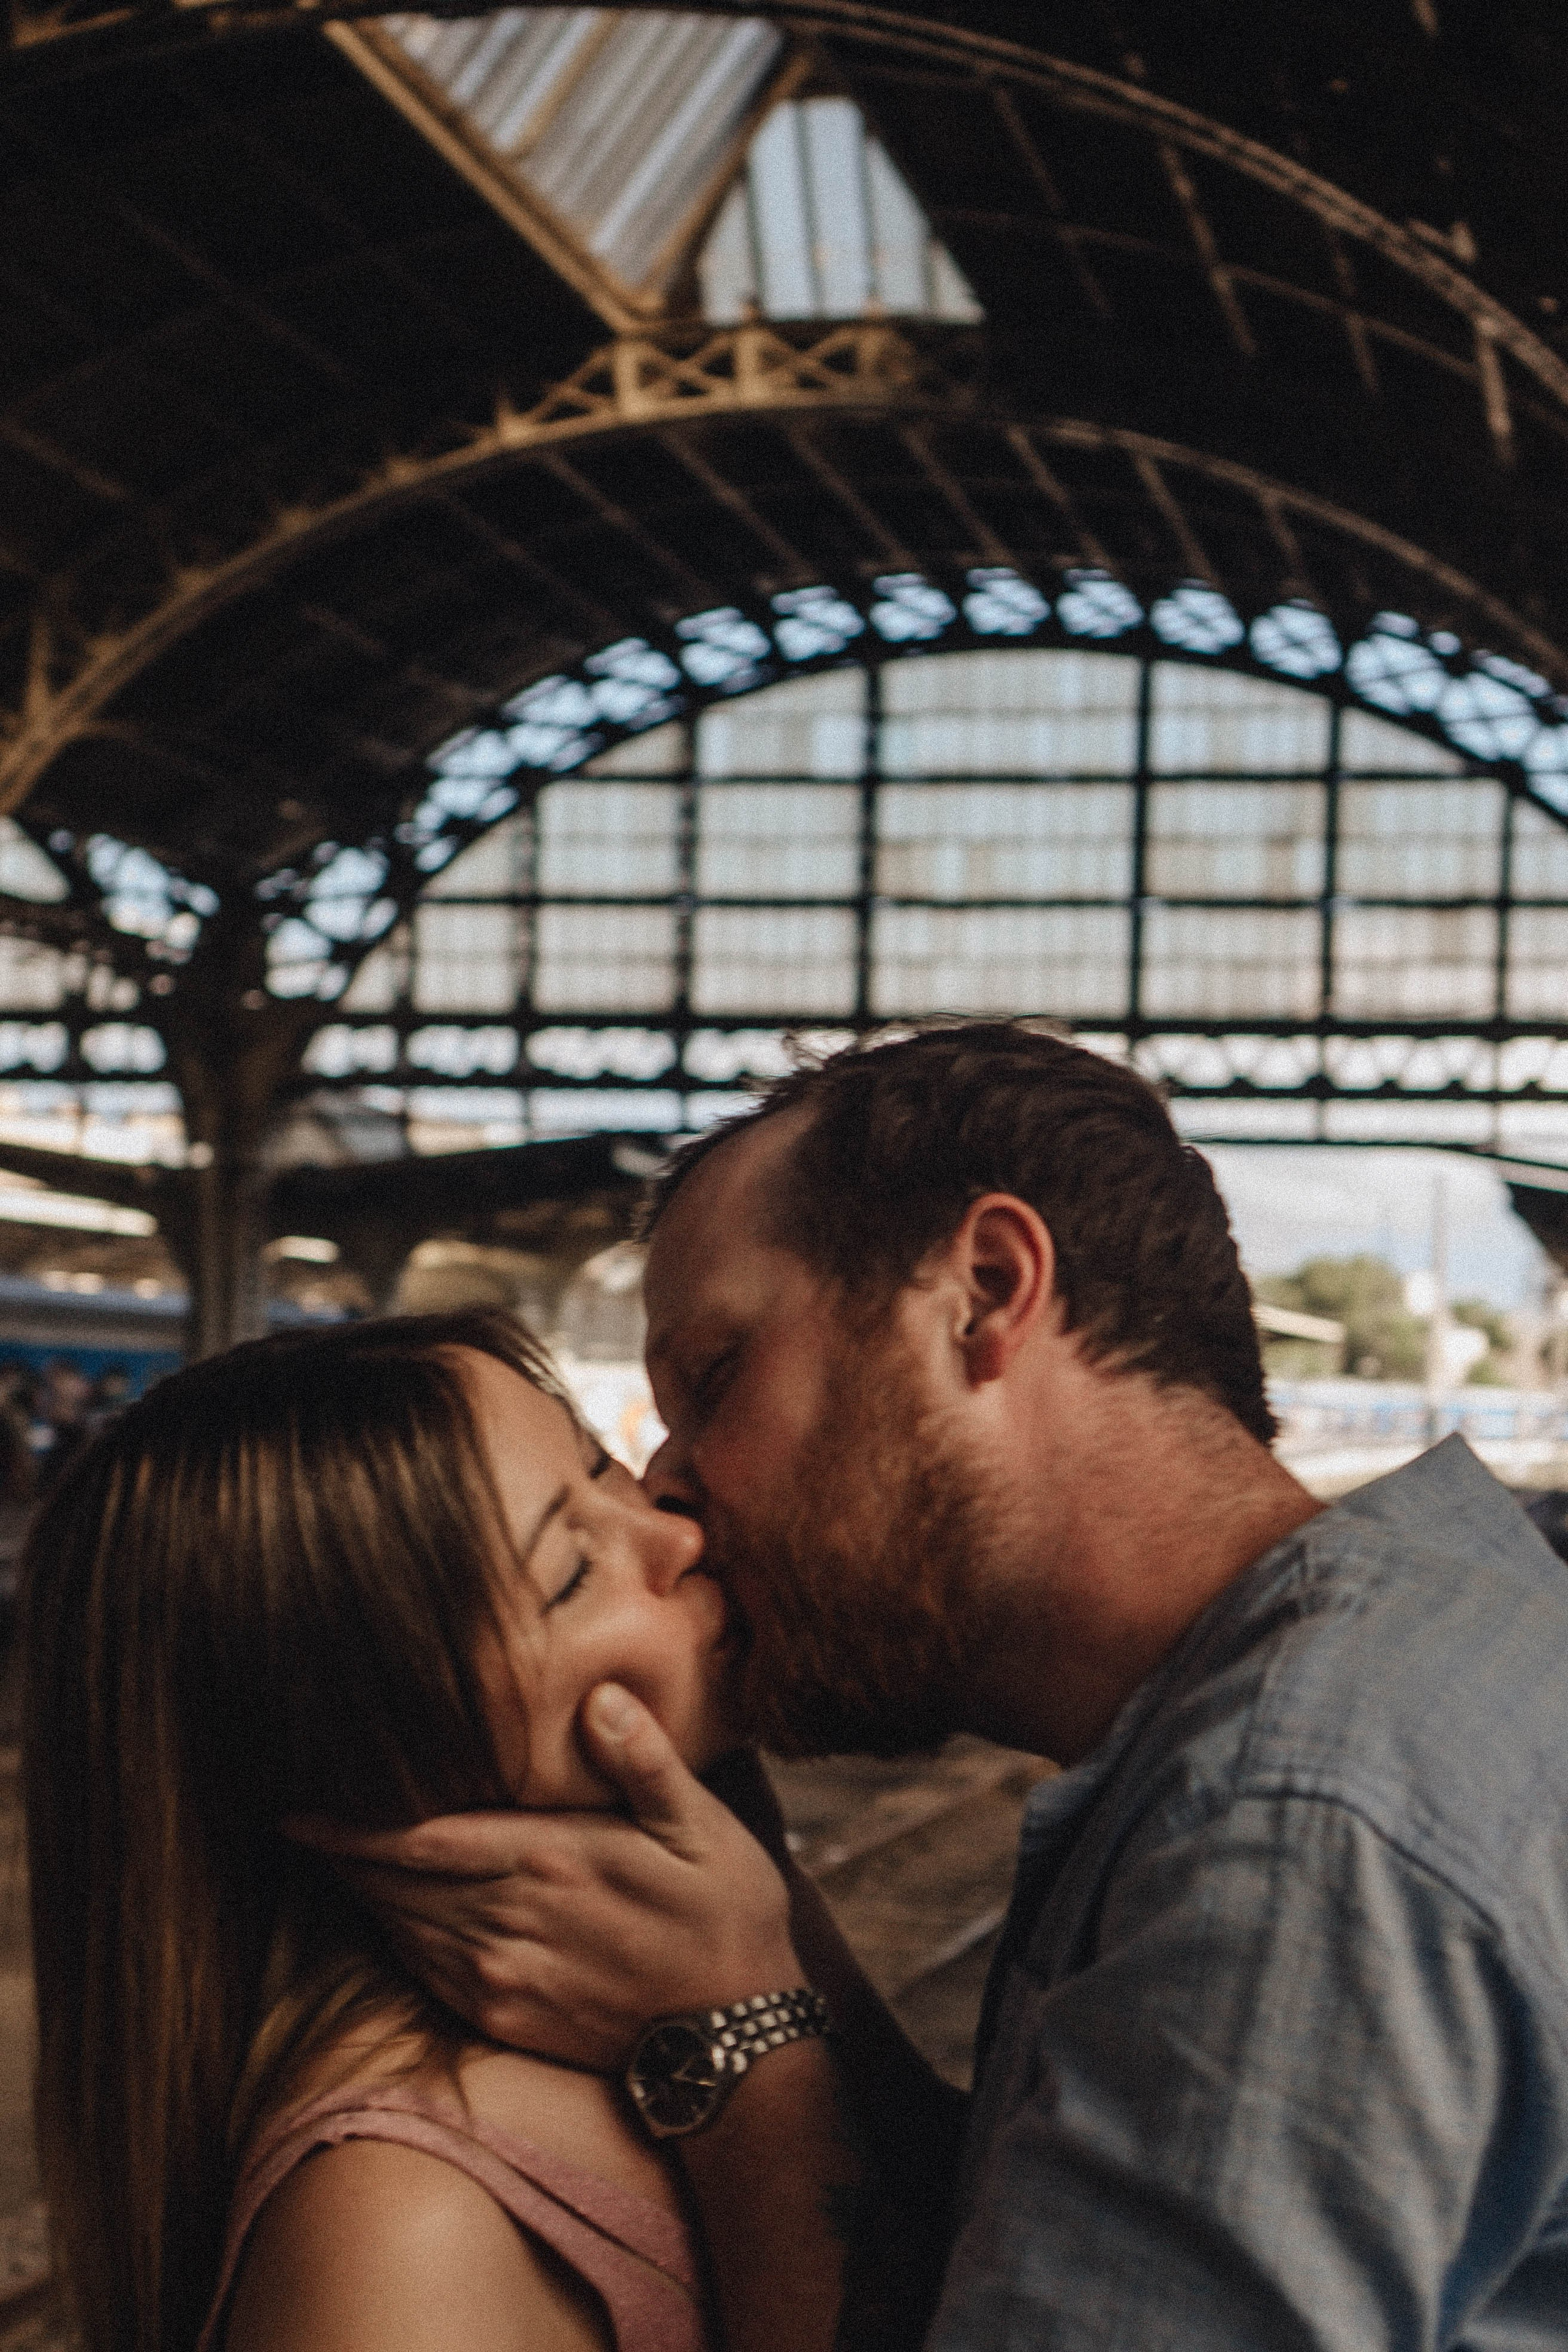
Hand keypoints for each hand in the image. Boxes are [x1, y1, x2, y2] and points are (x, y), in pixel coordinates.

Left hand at [290, 1684, 801, 2070]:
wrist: (735, 2042)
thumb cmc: (725, 1917)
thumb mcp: (704, 1828)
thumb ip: (645, 1762)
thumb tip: (600, 1698)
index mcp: (551, 1863)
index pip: (422, 1840)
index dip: (351, 1827)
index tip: (295, 1807)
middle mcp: (511, 1923)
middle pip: (395, 1885)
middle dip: (343, 1854)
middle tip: (298, 1818)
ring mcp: (502, 1978)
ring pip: (402, 1927)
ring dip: (363, 1894)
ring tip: (331, 1855)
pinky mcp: (504, 2017)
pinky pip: (425, 1970)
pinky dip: (395, 1936)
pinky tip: (389, 1911)